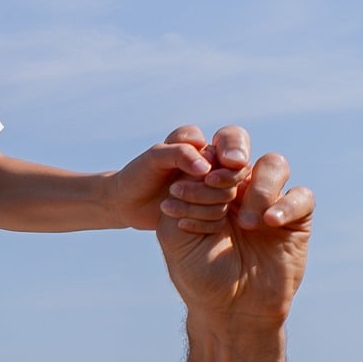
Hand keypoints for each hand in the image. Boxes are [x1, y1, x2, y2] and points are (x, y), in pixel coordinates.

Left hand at [107, 126, 229, 231]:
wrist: (126, 202)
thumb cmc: (138, 174)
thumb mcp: (154, 158)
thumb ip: (181, 154)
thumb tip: (207, 167)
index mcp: (204, 146)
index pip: (234, 138)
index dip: (233, 149)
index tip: (213, 168)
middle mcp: (215, 166)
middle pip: (236, 171)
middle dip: (210, 184)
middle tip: (174, 190)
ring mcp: (215, 190)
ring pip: (229, 195)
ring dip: (200, 203)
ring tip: (166, 205)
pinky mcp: (211, 211)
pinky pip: (221, 217)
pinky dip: (201, 221)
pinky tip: (179, 223)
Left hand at [156, 131, 308, 329]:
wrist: (230, 310)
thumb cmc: (199, 274)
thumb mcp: (176, 235)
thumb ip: (184, 198)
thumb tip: (199, 166)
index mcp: (208, 189)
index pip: (210, 156)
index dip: (204, 162)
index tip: (191, 185)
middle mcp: (239, 189)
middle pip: (242, 151)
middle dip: (229, 165)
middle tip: (218, 185)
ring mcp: (269, 201)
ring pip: (274, 165)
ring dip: (258, 186)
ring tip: (245, 221)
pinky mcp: (296, 218)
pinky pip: (300, 195)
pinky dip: (286, 204)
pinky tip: (268, 223)